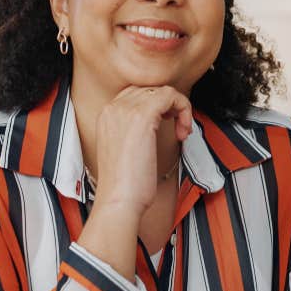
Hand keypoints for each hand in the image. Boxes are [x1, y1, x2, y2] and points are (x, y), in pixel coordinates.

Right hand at [91, 85, 192, 215]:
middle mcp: (113, 108)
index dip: (157, 106)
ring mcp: (125, 110)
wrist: (118, 200)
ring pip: (162, 90)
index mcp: (106, 116)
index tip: (166, 124)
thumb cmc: (124, 186)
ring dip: (179, 108)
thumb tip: (155, 121)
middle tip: (177, 127)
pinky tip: (183, 131)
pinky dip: (184, 109)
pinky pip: (171, 95)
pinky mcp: (142, 116)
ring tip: (181, 130)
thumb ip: (133, 131)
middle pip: (149, 90)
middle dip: (169, 106)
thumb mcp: (124, 150)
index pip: (136, 94)